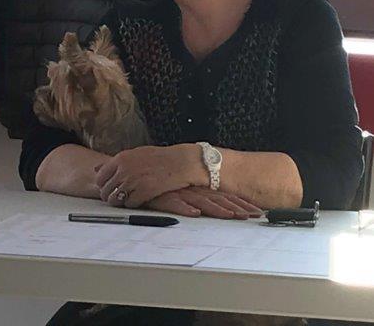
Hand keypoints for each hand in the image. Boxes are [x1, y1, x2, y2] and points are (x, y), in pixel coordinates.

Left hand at [95, 145, 196, 207]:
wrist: (181, 162)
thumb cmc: (160, 157)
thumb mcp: (135, 154)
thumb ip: (115, 162)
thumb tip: (96, 168)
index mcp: (121, 158)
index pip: (100, 177)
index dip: (103, 186)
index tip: (109, 188)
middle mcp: (124, 169)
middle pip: (106, 190)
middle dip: (110, 196)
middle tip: (118, 198)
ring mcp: (134, 181)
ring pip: (116, 200)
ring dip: (120, 202)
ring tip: (129, 199)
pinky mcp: (144, 192)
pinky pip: (130, 204)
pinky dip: (133, 204)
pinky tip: (139, 199)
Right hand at [146, 187, 262, 219]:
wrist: (133, 174)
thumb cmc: (158, 185)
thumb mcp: (181, 190)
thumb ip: (196, 198)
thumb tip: (211, 209)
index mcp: (199, 187)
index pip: (224, 196)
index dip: (240, 203)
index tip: (257, 211)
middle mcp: (192, 188)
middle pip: (219, 199)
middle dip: (238, 207)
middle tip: (256, 215)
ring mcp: (179, 192)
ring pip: (202, 201)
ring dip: (218, 209)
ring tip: (232, 216)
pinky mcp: (163, 196)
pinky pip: (176, 202)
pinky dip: (185, 208)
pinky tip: (195, 213)